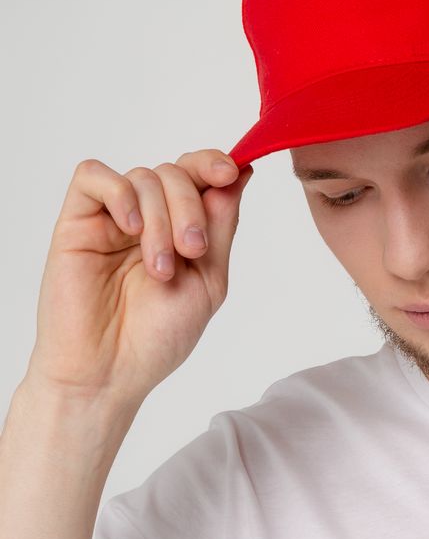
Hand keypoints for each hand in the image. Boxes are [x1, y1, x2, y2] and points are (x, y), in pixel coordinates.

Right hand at [22, 150, 253, 409]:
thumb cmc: (157, 337)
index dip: (215, 164)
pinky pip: (93, 176)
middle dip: (191, 206)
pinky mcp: (76, 222)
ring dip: (160, 218)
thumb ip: (221, 225)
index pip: (198, 175)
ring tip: (160, 267)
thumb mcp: (209, 279)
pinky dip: (120, 194)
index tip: (231, 173)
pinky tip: (129, 229)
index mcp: (180, 227)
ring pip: (143, 176)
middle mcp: (147, 217)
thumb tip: (241, 172)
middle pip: (175, 172)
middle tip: (192, 250)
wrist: (109, 374)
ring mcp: (111, 218)